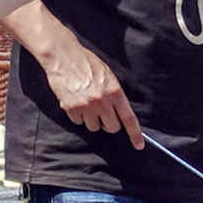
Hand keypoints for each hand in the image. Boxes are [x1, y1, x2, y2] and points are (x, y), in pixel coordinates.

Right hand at [38, 33, 143, 148]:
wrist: (64, 56)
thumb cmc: (87, 63)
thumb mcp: (108, 76)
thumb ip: (115, 94)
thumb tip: (120, 112)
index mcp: (114, 92)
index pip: (128, 118)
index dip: (135, 134)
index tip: (139, 145)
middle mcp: (102, 101)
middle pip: (112, 127)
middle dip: (109, 124)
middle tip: (103, 114)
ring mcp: (86, 106)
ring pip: (94, 127)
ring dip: (92, 120)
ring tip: (87, 103)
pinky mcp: (70, 108)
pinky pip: (78, 122)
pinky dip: (78, 116)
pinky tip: (76, 101)